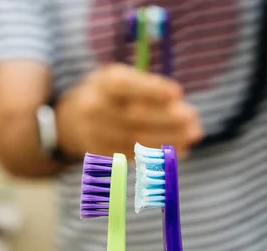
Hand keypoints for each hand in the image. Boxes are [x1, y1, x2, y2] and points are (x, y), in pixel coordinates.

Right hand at [55, 63, 203, 158]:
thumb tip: (179, 103)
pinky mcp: (101, 154)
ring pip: (136, 139)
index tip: (178, 92)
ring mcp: (95, 134)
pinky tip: (178, 150)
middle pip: (134, 116)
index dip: (151, 89)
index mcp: (102, 83)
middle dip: (168, 118)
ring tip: (191, 136)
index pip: (125, 85)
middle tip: (194, 119)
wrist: (72, 121)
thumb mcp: (122, 79)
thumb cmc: (111, 95)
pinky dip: (159, 153)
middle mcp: (94, 109)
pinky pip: (134, 155)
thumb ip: (148, 88)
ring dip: (168, 139)